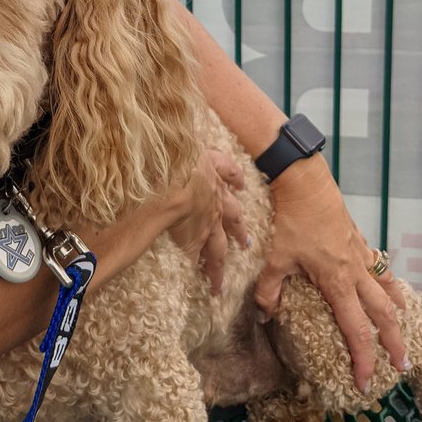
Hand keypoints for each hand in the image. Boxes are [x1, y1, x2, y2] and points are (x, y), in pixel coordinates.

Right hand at [166, 145, 247, 292]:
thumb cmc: (181, 157)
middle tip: (246, 244)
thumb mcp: (194, 144)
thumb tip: (198, 143)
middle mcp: (216, 204)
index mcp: (216, 177)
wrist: (175, 176)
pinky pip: (195, 256)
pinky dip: (194, 264)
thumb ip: (197, 145)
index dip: (235, 181)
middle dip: (239, 232)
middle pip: (234, 220)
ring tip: (221, 279)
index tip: (240, 187)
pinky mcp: (191, 239)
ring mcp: (206, 224)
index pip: (230, 176)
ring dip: (219, 264)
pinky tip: (194, 274)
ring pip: (218, 248)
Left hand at [254, 156, 408, 391]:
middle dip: (395, 343)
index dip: (363, 359)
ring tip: (405, 331)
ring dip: (398, 313)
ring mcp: (361, 255)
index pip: (357, 330)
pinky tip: (388, 288)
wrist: (305, 183)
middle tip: (402, 367)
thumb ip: (268, 291)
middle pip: (385, 315)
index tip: (365, 382)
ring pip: (388, 290)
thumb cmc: (290, 220)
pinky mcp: (359, 240)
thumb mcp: (274, 258)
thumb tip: (264, 316)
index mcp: (337, 283)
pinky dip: (389, 283)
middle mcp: (356, 273)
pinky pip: (380, 268)